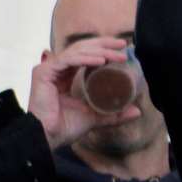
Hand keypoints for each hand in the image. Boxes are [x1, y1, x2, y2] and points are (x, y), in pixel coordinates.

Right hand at [27, 38, 141, 150]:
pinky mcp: (43, 73)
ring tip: (118, 55)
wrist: (48, 137)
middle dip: (103, 44)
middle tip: (123, 44)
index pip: (85, 55)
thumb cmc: (66, 127)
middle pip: (81, 48)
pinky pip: (68, 61)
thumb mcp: (96, 117)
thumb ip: (114, 114)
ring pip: (77, 52)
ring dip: (99, 51)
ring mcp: (49, 70)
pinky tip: (101, 61)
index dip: (103, 49)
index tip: (122, 49)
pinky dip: (85, 59)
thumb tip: (137, 111)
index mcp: (65, 76)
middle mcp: (56, 69)